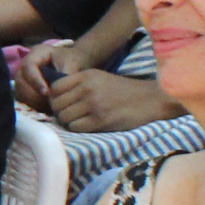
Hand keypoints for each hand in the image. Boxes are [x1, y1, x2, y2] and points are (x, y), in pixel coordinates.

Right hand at [10, 42, 70, 112]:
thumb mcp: (72, 63)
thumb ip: (65, 75)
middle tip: (49, 103)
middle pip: (21, 81)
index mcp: (35, 53)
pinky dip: (34, 105)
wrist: (74, 64)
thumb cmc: (72, 60)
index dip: (35, 81)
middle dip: (33, 94)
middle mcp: (25, 65)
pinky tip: (47, 108)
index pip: (29, 67)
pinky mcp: (24, 89)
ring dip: (33, 102)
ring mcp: (23, 77)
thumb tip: (58, 90)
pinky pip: (24, 100)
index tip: (46, 92)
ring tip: (49, 106)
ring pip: (20, 92)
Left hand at [46, 68, 177, 134]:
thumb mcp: (100, 79)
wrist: (151, 100)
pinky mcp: (100, 120)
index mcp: (86, 75)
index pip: (54, 87)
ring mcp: (94, 104)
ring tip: (79, 121)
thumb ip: (79, 84)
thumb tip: (54, 96)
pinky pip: (75, 127)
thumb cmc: (124, 91)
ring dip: (68, 122)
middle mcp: (87, 88)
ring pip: (64, 117)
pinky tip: (87, 126)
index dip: (54, 98)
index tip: (62, 104)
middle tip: (69, 116)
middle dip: (60, 112)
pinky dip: (78, 129)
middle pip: (56, 104)